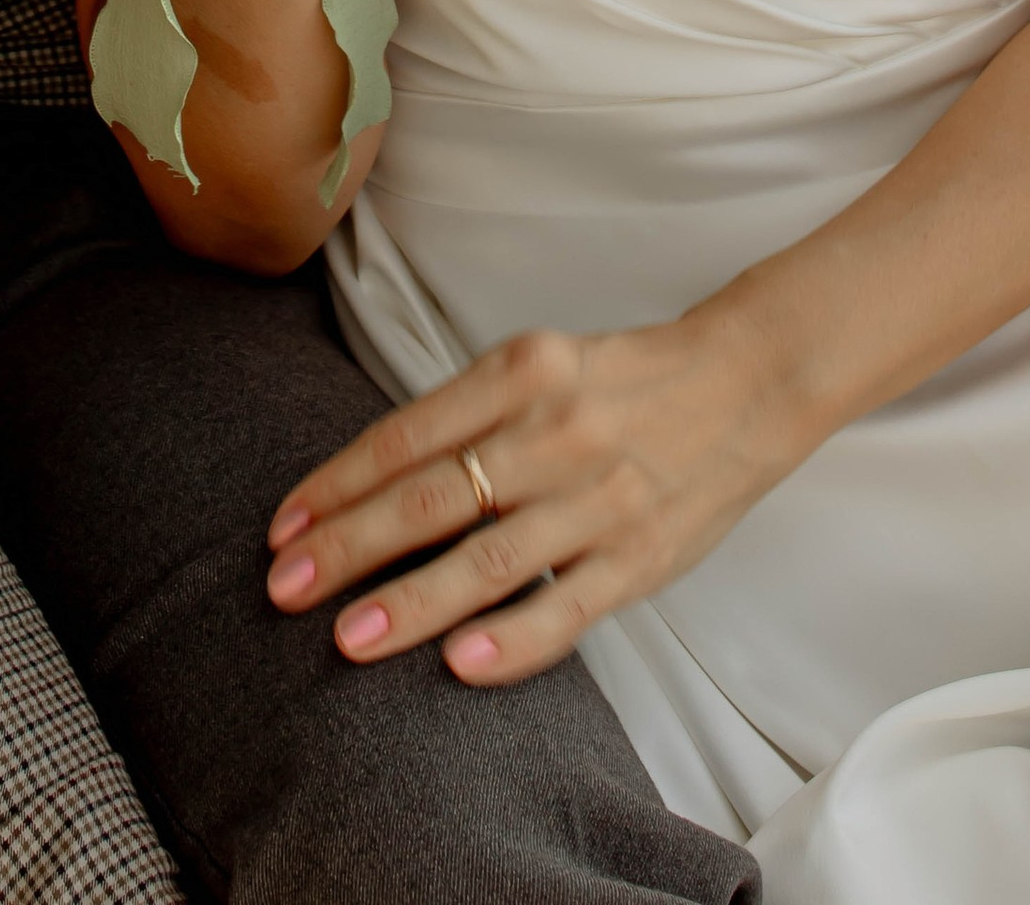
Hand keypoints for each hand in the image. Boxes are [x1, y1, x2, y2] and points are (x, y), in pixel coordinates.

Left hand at [265, 300, 805, 685]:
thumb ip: (467, 415)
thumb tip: (371, 481)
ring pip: (489, 560)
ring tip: (348, 640)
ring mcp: (599, 498)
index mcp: (520, 371)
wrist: (746, 382)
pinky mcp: (642, 557)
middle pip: (433, 497)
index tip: (283, 527)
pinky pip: (568, 608)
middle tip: (284, 588)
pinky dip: (513, 641)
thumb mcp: (538, 364)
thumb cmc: (620, 379)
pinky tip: (460, 665)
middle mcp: (554, 431)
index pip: (406, 436)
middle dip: (349, 547)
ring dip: (411, 603)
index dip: (337, 484)